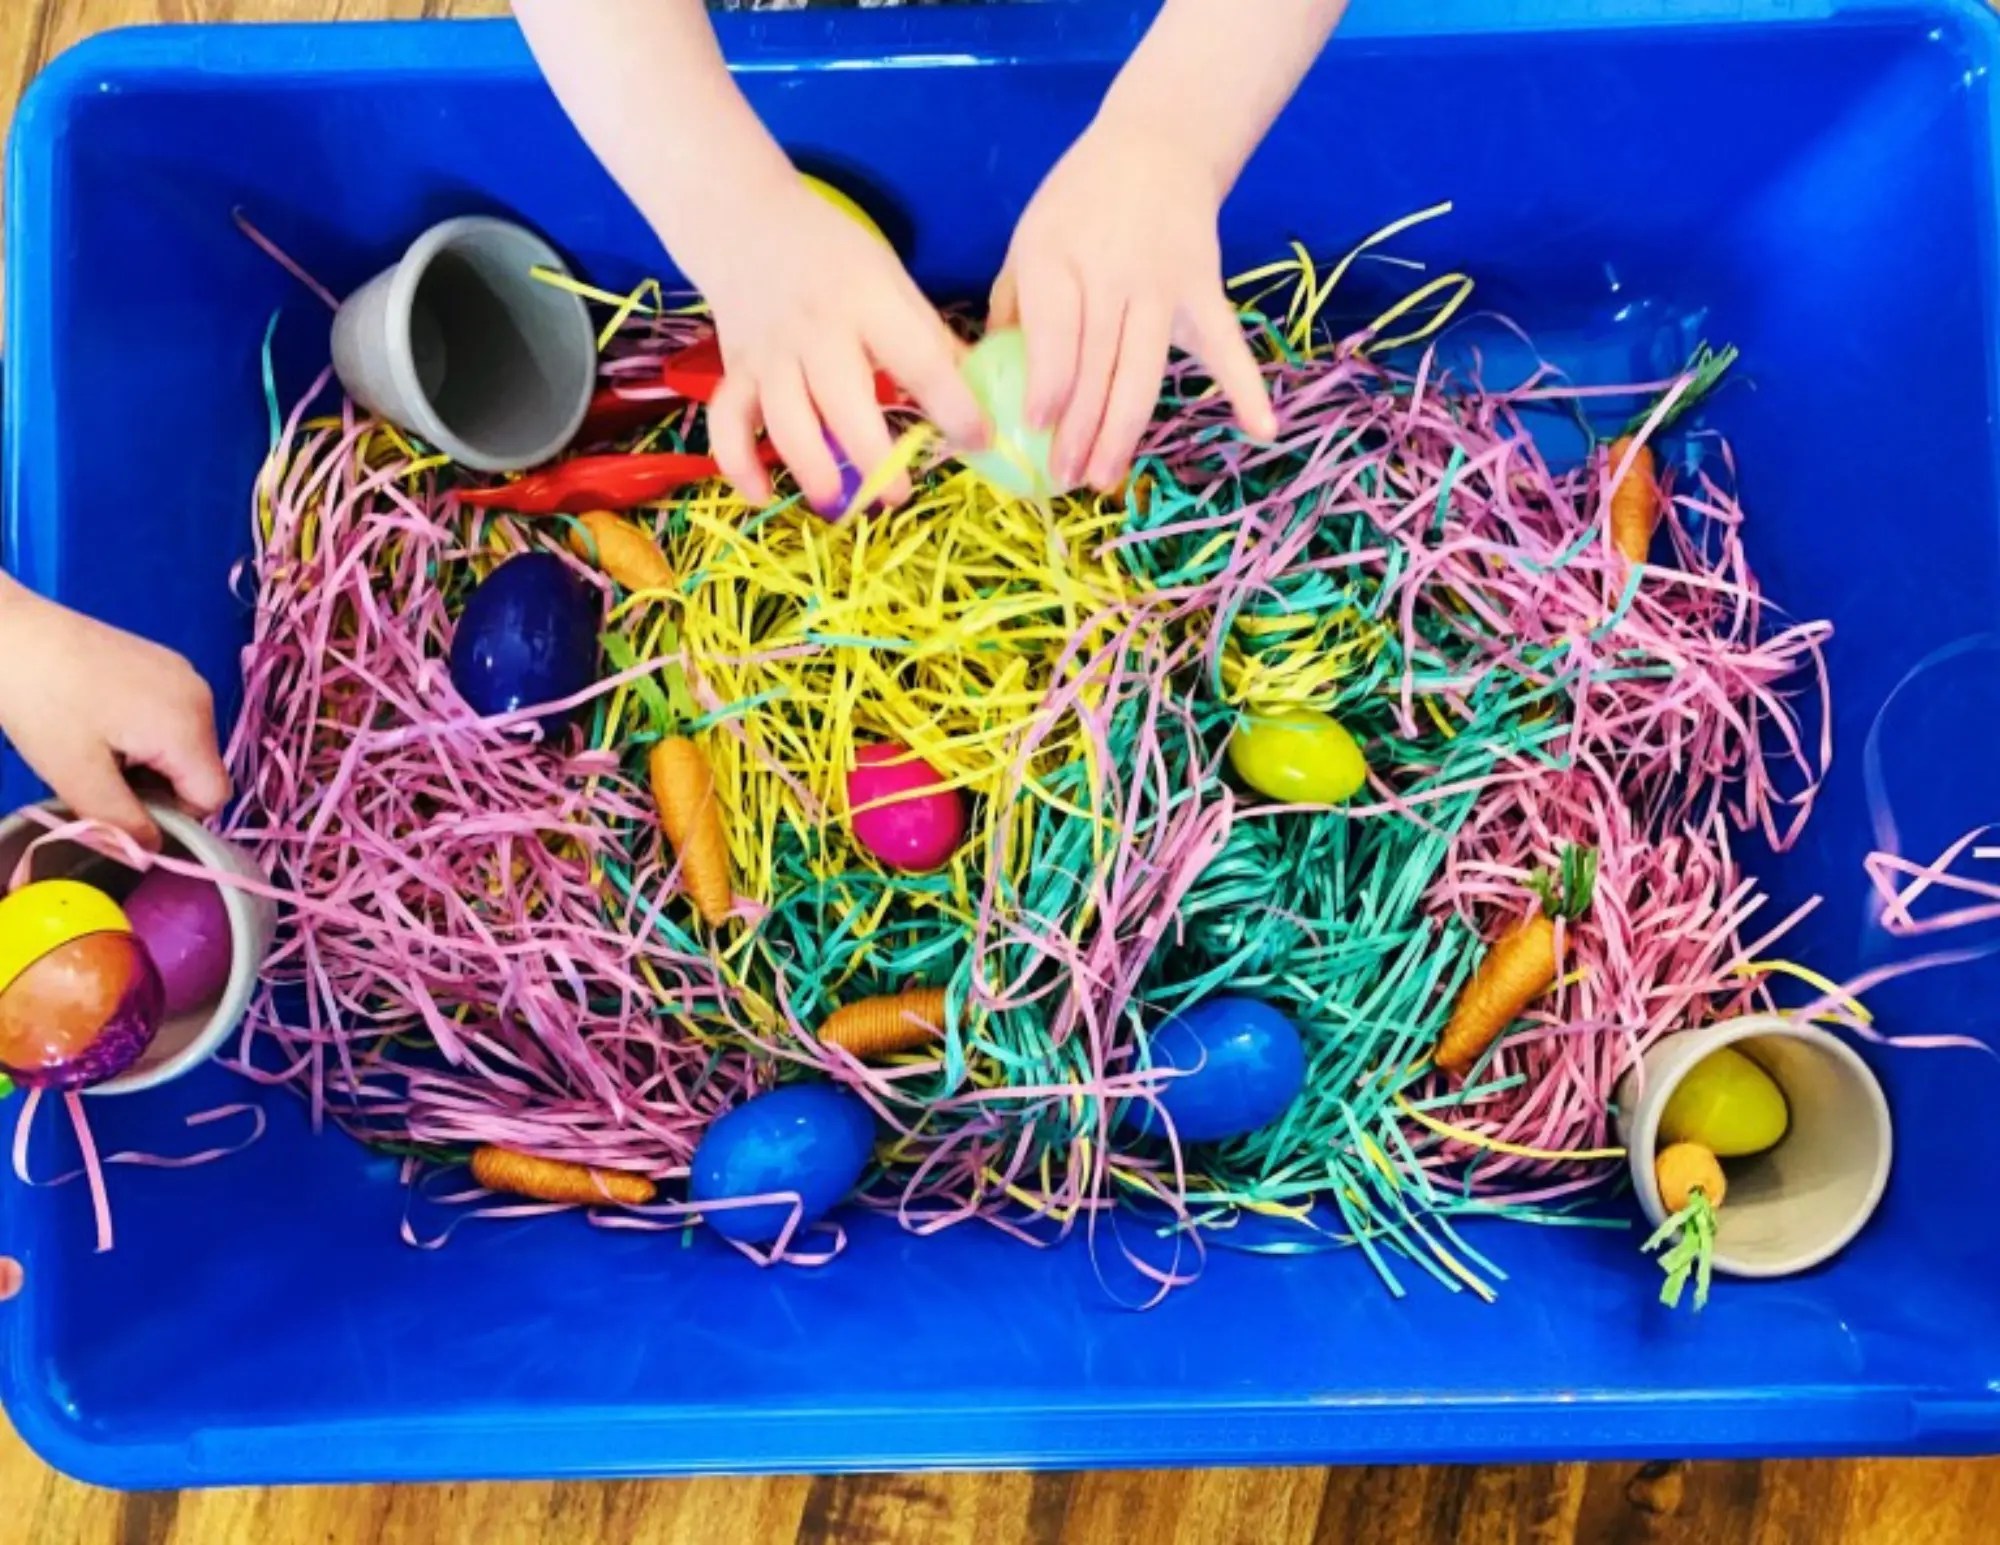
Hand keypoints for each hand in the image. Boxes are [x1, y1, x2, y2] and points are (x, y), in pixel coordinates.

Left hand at [0, 580, 230, 847]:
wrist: (7, 629)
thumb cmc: (41, 702)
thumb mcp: (76, 776)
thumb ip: (120, 824)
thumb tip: (149, 854)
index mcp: (189, 727)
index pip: (213, 798)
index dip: (173, 818)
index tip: (121, 808)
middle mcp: (201, 697)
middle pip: (200, 770)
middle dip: (157, 787)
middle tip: (99, 775)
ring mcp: (185, 674)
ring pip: (186, 745)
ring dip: (149, 761)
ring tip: (95, 744)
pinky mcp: (165, 662)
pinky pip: (174, 716)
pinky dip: (145, 732)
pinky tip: (100, 719)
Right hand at [698, 178, 986, 511]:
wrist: (743, 217)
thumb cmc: (832, 254)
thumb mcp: (889, 278)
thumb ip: (926, 336)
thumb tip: (980, 391)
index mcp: (868, 301)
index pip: (919, 360)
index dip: (953, 406)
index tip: (979, 441)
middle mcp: (816, 330)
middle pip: (844, 405)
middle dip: (875, 459)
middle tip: (899, 496)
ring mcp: (770, 353)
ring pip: (787, 423)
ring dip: (813, 471)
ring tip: (840, 504)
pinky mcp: (735, 370)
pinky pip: (729, 425)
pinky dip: (739, 465)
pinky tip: (761, 495)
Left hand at [990, 119, 1277, 492]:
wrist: (1158, 144)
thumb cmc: (1081, 203)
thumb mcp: (1031, 238)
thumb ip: (1013, 305)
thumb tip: (990, 378)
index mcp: (1057, 256)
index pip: (1056, 330)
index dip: (1049, 382)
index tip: (1037, 428)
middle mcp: (1111, 272)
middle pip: (1097, 362)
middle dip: (1080, 427)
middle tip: (1065, 478)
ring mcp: (1163, 284)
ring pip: (1144, 368)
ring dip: (1124, 428)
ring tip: (1105, 477)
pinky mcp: (1205, 290)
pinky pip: (1226, 345)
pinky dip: (1246, 386)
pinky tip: (1261, 429)